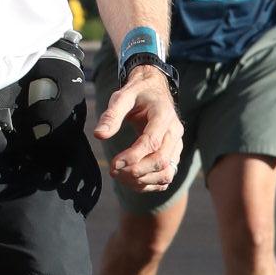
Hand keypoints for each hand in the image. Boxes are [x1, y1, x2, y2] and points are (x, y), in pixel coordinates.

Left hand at [94, 67, 182, 193]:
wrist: (154, 91)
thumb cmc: (137, 93)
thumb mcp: (122, 96)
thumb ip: (111, 115)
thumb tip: (99, 135)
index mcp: (164, 115)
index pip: (152, 142)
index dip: (133, 156)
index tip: (113, 164)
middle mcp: (175, 132)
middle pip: (161, 161)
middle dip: (136, 171)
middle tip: (114, 171)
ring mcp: (177, 145)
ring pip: (167, 173)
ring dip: (143, 180)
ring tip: (120, 176)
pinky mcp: (174, 155)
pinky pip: (166, 177)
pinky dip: (149, 184)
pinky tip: (131, 179)